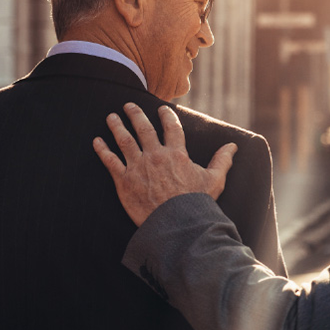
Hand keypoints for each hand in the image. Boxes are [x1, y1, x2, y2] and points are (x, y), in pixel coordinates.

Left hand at [94, 103, 237, 225]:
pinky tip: (96, 141)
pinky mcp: (124, 181)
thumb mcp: (214, 181)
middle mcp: (155, 156)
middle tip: (128, 105)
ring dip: (116, 126)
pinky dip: (102, 150)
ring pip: (124, 140)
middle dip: (135, 114)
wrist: (176, 224)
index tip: (161, 109)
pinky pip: (110, 161)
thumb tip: (233, 146)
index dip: (166, 116)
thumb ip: (222, 161)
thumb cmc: (196, 204)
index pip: (171, 128)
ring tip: (111, 117)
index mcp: (176, 154)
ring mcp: (138, 167)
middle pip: (143, 129)